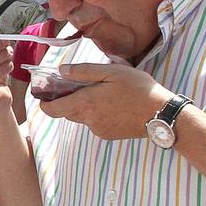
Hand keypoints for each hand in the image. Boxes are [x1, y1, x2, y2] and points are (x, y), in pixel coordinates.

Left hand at [37, 62, 172, 140]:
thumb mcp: (112, 71)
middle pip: (66, 112)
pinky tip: (113, 104)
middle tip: (76, 85)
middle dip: (67, 100)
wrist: (161, 114)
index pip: (53, 109)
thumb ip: (84, 71)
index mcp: (86, 103)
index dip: (44, 103)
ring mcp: (98, 130)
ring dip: (84, 106)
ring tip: (102, 92)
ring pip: (82, 117)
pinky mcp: (108, 135)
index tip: (43, 94)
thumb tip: (62, 70)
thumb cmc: (139, 89)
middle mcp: (89, 120)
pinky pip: (95, 123)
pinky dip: (97, 113)